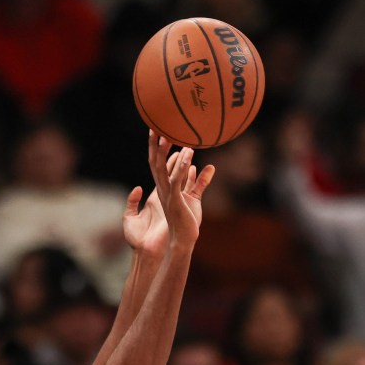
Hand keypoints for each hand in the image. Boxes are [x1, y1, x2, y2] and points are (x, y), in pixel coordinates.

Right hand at [123, 132, 213, 254]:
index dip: (156, 147)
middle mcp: (162, 189)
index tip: (157, 129)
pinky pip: (176, 181)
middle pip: (155, 162)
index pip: (157, 163)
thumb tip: (209, 167)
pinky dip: (181, 166)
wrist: (183, 240)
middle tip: (156, 124)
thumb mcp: (195, 197)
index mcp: (165, 188)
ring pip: (163, 169)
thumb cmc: (187, 221)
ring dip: (166, 151)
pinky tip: (188, 153)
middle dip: (155, 144)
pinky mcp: (175, 201)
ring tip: (170, 133)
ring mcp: (167, 194)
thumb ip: (200, 181)